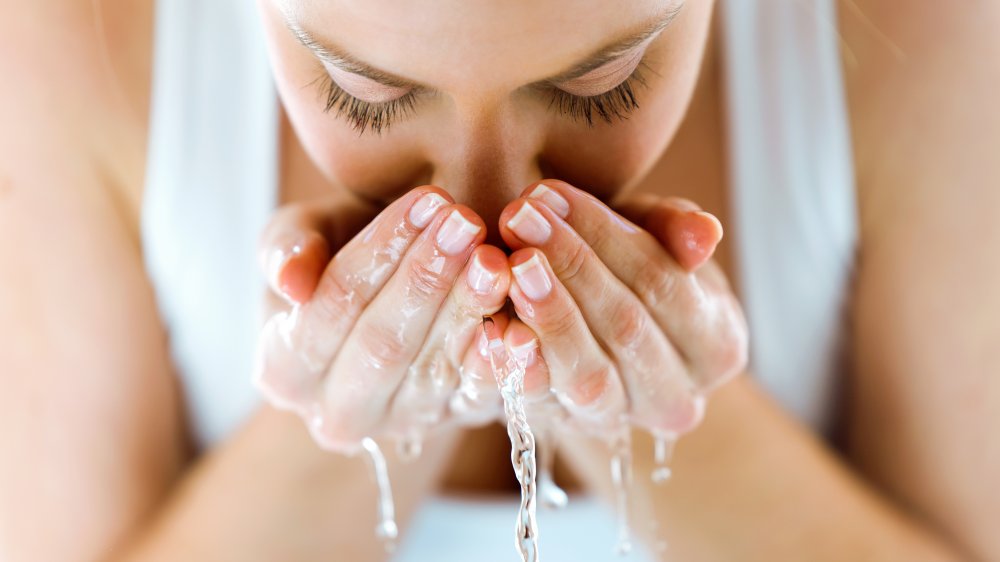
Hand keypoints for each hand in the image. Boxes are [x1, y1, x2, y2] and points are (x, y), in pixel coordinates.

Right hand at [253, 187, 511, 452]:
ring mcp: (401, 424)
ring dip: (469, 310)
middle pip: (384, 345)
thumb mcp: (304, 235)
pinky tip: (522, 326)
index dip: (378, 252)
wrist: (392, 295)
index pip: (333, 306)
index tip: (423, 201)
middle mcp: (338, 414)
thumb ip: (286, 247)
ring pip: (435, 370)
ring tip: (496, 258)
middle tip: (466, 223)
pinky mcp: (457, 421)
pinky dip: (504, 364)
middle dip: (426, 279)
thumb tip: (291, 283)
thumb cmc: (341, 253)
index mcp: (284, 371)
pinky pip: (482, 398)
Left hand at [496, 180, 748, 437]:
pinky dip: (517, 366)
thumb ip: (675, 229)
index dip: (606, 236)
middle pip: (626, 328)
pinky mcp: (564, 429)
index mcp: (717, 346)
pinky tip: (493, 327)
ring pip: (588, 375)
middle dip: (570, 265)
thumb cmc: (629, 270)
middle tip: (519, 217)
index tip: (551, 193)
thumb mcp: (655, 238)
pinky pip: (541, 404)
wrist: (593, 334)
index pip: (664, 283)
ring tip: (511, 264)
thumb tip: (704, 234)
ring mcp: (619, 421)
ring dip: (547, 315)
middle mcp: (677, 399)